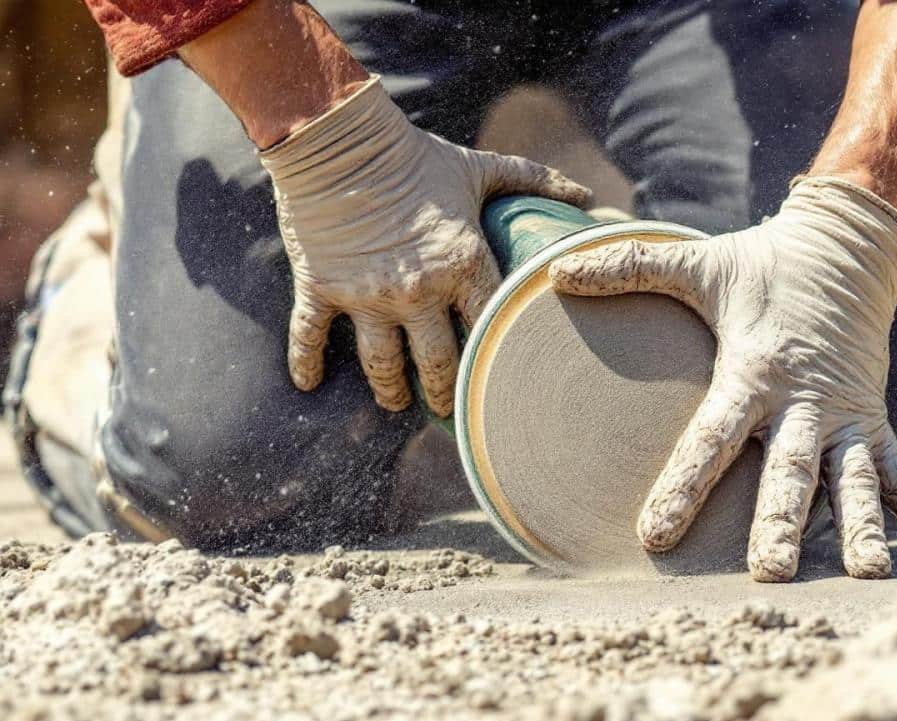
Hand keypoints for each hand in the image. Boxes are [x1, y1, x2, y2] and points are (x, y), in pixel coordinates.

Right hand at [260, 76, 591, 413]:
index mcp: (461, 265)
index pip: (488, 330)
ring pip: (381, 365)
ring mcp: (367, 295)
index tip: (498, 378)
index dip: (495, 358)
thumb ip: (535, 182)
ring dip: (391, 390)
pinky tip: (310, 384)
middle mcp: (417, 290)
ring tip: (397, 401)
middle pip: (437, 366)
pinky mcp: (322, 288)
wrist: (339, 138)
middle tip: (447, 406)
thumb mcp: (480, 169)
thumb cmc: (416, 156)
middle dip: (444, 394)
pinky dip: (308, 363)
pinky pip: (311, 337)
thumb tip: (589, 196)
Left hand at [549, 178, 896, 580]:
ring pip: (856, 481)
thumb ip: (628, 267)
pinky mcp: (875, 423)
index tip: (655, 533)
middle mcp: (805, 402)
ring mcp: (846, 416)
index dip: (683, 483)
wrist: (848, 246)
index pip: (711, 436)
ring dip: (861, 529)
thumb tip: (556, 271)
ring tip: (867, 576)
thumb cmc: (762, 265)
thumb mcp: (696, 262)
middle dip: (778, 523)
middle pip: (789, 471)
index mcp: (755, 370)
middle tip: (768, 574)